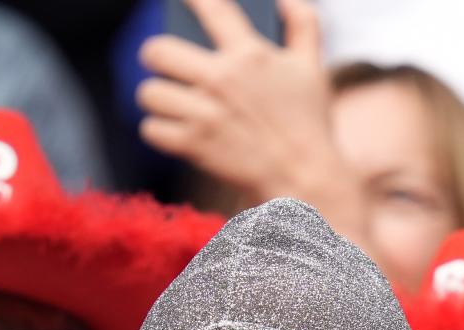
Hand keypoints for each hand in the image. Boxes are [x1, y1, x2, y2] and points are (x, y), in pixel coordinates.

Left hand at [138, 0, 364, 226]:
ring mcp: (206, 114)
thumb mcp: (313, 69)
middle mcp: (223, 79)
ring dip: (158, 98)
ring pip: (149, 92)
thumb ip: (304, 25)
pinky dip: (159, 131)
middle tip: (167, 67)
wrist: (307, 179)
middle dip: (157, 58)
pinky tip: (175, 132)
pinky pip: (151, 129)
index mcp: (250, 55)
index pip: (212, 8)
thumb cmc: (310, 123)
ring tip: (172, 104)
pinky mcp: (194, 146)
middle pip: (157, 50)